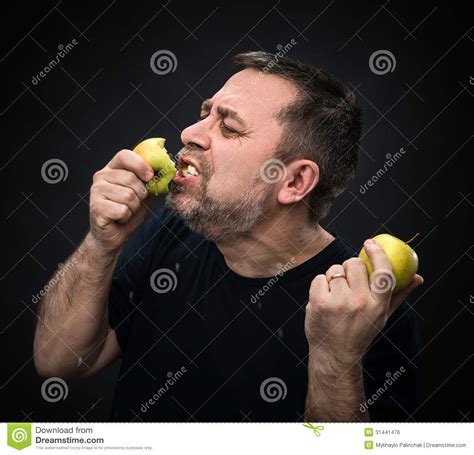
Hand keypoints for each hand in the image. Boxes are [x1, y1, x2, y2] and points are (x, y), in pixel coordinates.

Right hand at [89, 149, 153, 252]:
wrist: (113, 235)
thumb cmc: (128, 213)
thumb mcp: (142, 194)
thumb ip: (149, 182)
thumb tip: (164, 172)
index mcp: (112, 169)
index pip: (124, 155)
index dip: (140, 164)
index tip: (150, 176)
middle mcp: (101, 177)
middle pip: (130, 178)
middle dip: (140, 194)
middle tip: (134, 203)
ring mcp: (96, 191)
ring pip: (128, 195)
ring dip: (133, 207)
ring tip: (126, 211)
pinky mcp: (96, 207)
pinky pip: (122, 210)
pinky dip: (126, 217)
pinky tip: (119, 218)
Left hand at [305, 239, 422, 363]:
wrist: (335, 354)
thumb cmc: (360, 331)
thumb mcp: (382, 316)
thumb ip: (399, 294)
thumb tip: (418, 277)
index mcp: (378, 305)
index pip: (383, 272)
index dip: (377, 253)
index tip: (370, 243)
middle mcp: (359, 302)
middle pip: (354, 263)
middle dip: (351, 267)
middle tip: (349, 281)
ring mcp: (337, 302)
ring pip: (335, 269)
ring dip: (335, 277)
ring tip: (337, 296)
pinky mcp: (318, 302)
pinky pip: (319, 278)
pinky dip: (320, 285)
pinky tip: (325, 300)